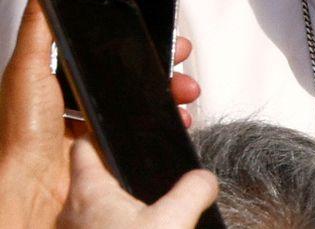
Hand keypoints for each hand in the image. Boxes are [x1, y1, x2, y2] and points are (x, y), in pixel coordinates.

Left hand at [0, 0, 201, 226]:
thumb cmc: (21, 132)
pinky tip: (177, 119)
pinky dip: (171, 125)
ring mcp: (103, 127)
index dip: (142, 40)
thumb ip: (39, 23)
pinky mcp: (118, 150)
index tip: (164, 33)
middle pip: (137, 74)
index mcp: (64, 78)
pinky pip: (152, 133)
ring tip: (185, 92)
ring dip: (174, 94)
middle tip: (182, 60)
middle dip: (167, 66)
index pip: (112, 50)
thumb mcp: (27, 67)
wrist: (30, 189)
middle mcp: (85, 101)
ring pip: (150, 102)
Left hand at [57, 134, 217, 228]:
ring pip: (104, 207)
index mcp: (90, 191)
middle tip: (156, 169)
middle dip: (129, 171)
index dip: (105, 132)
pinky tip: (156, 227)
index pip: (85, 144)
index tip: (124, 129)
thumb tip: (204, 179)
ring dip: (129, 202)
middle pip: (98, 176)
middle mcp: (76, 213)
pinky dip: (128, 225)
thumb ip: (194, 189)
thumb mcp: (174, 220)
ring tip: (161, 204)